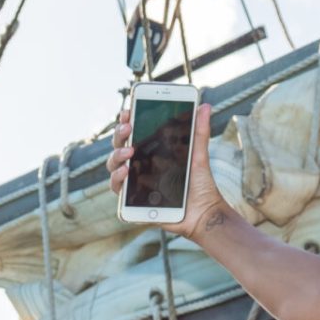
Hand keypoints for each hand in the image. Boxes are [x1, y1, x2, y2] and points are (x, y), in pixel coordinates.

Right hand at [108, 100, 232, 240]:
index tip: (127, 112)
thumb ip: (200, 131)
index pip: (132, 134)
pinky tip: (126, 172)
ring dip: (116, 156)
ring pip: (113, 166)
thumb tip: (205, 106)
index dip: (126, 122)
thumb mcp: (199, 155)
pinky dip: (118, 179)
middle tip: (128, 128)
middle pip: (119, 146)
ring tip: (129, 152)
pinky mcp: (133, 201)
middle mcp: (139, 166)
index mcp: (151, 153)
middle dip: (120, 135)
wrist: (203, 213)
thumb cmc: (200, 184)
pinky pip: (118, 189)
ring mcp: (134, 183)